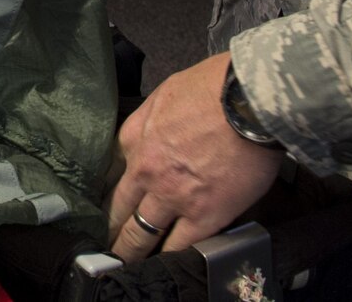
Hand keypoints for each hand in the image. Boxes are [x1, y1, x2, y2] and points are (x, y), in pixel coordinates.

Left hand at [105, 53, 284, 261]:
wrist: (248, 100)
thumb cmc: (214, 86)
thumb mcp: (166, 93)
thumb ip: (152, 118)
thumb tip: (155, 131)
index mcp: (135, 137)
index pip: (109, 171)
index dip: (105, 190)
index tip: (104, 202)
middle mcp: (145, 170)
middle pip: (118, 207)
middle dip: (109, 227)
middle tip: (103, 241)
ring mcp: (172, 196)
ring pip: (140, 233)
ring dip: (129, 249)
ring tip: (123, 261)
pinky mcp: (204, 215)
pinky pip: (179, 245)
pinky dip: (169, 257)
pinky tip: (162, 264)